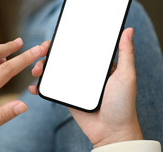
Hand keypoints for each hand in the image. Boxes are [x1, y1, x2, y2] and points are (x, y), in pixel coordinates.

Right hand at [29, 28, 142, 147]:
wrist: (112, 132)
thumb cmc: (123, 104)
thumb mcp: (127, 76)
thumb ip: (126, 53)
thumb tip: (128, 30)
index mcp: (98, 64)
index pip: (80, 45)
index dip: (66, 39)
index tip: (56, 35)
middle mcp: (85, 71)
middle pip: (63, 56)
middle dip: (49, 52)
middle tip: (42, 51)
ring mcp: (74, 84)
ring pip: (54, 70)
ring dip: (41, 66)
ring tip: (37, 70)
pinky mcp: (66, 96)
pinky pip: (51, 88)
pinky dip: (40, 86)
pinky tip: (34, 86)